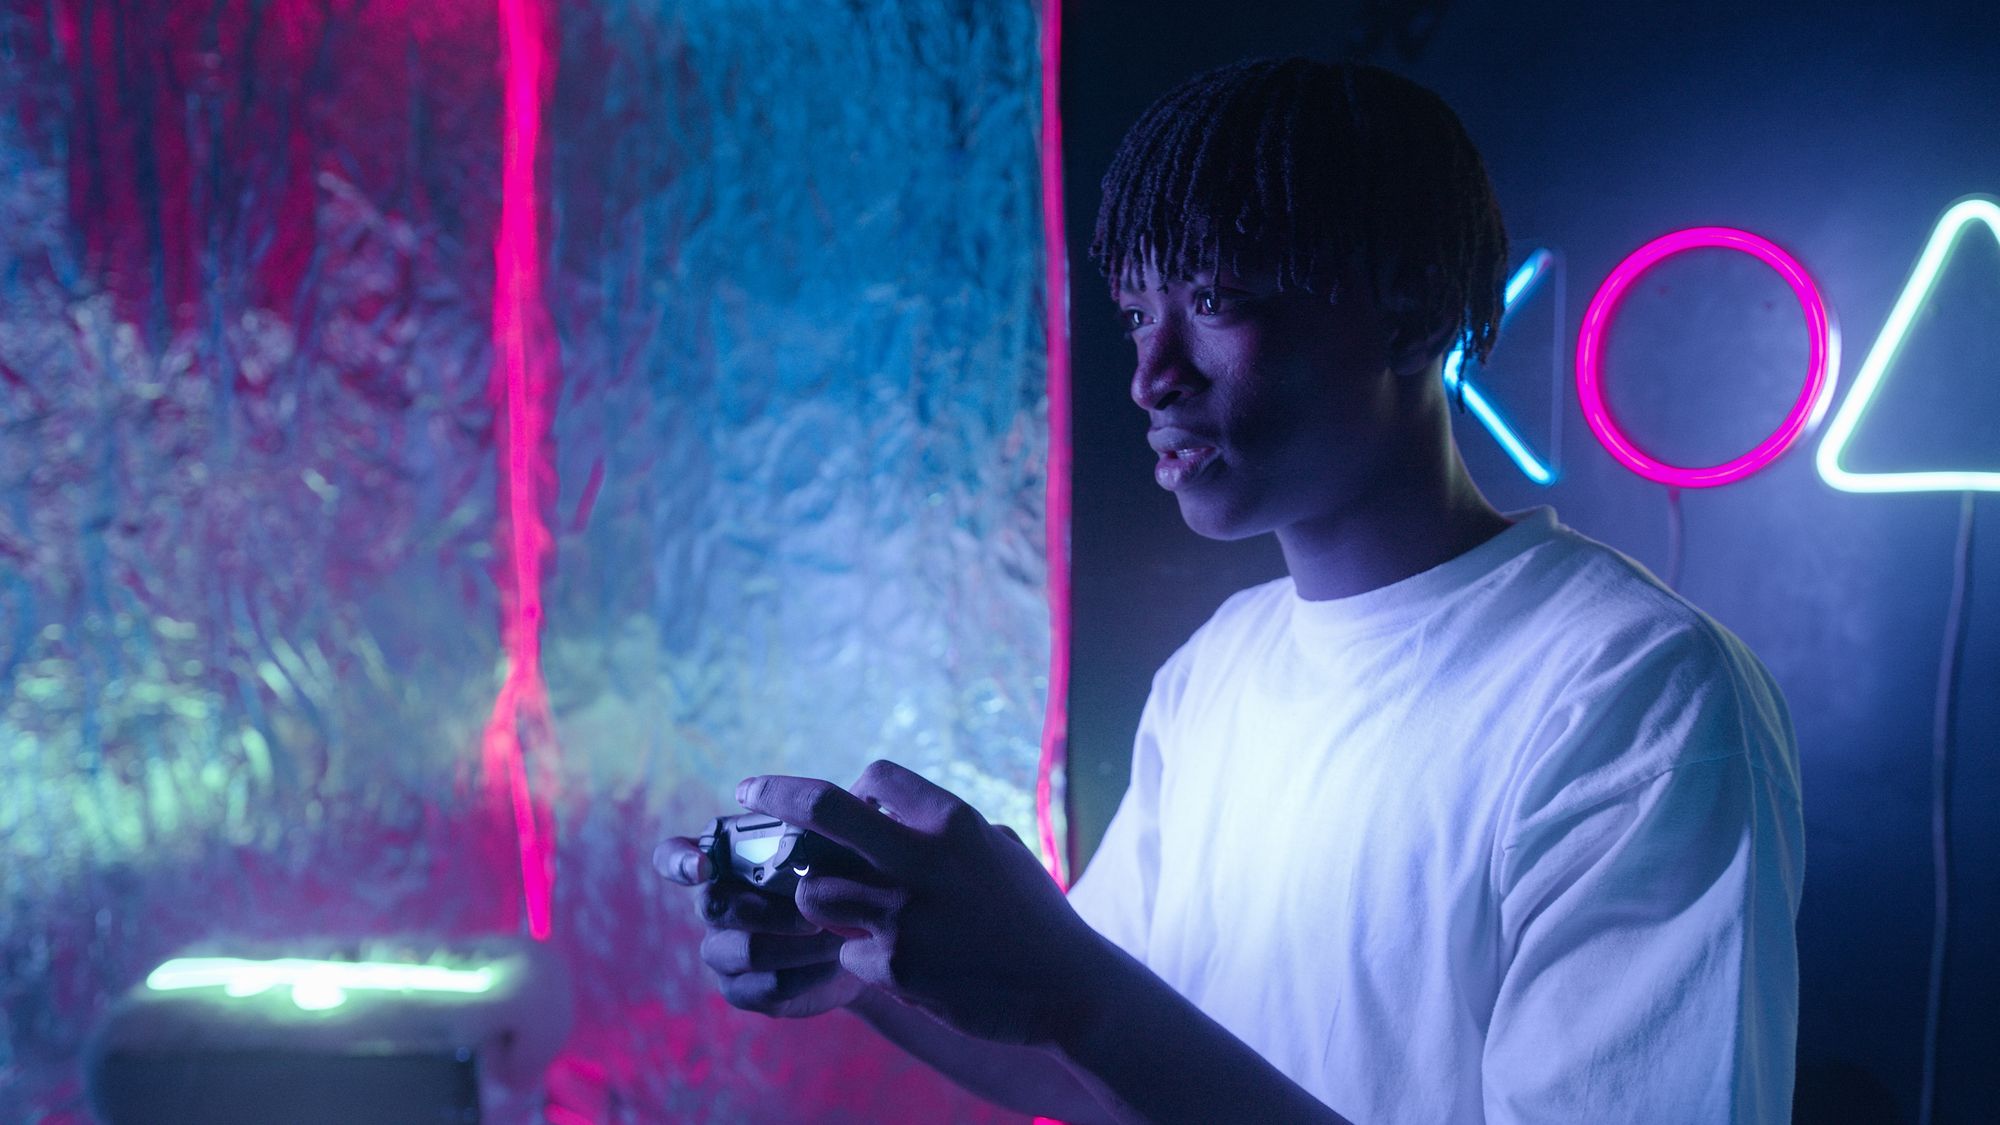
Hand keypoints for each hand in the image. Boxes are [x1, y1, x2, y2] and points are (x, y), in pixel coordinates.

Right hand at [654, 833, 868, 1018]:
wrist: (864, 938)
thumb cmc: (841, 877)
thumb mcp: (833, 848)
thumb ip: (817, 833)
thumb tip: (824, 821)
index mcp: (722, 858)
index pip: (673, 857)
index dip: (678, 861)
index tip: (702, 866)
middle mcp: (714, 903)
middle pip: (716, 906)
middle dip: (771, 910)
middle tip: (817, 911)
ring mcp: (722, 951)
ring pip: (748, 950)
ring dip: (800, 944)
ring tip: (839, 935)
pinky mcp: (743, 990)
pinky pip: (770, 986)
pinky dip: (810, 973)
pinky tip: (838, 962)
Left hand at [736, 759, 1114, 1049]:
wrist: (1068, 988)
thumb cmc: (1033, 916)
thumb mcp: (999, 852)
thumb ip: (946, 830)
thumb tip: (896, 811)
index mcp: (954, 822)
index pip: (876, 779)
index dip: (853, 792)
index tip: (838, 805)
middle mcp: (923, 860)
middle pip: (824, 811)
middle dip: (777, 795)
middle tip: (749, 790)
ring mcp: (905, 915)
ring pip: (813, 892)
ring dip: (817, 901)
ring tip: (843, 914)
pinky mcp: (896, 966)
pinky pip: (847, 954)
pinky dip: (862, 960)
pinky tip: (901, 967)